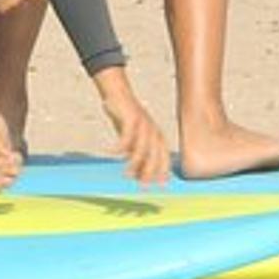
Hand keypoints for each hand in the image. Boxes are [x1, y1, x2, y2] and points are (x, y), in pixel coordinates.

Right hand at [94, 70, 169, 187]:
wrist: (118, 93)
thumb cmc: (125, 118)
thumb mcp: (132, 137)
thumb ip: (135, 152)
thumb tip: (135, 174)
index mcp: (156, 134)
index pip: (164, 155)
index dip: (163, 170)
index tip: (161, 185)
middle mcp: (153, 129)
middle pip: (156, 153)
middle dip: (151, 170)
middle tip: (143, 185)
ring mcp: (143, 123)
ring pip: (142, 147)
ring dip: (135, 162)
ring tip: (126, 174)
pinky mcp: (131, 117)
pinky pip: (128, 134)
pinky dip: (122, 146)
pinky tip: (114, 153)